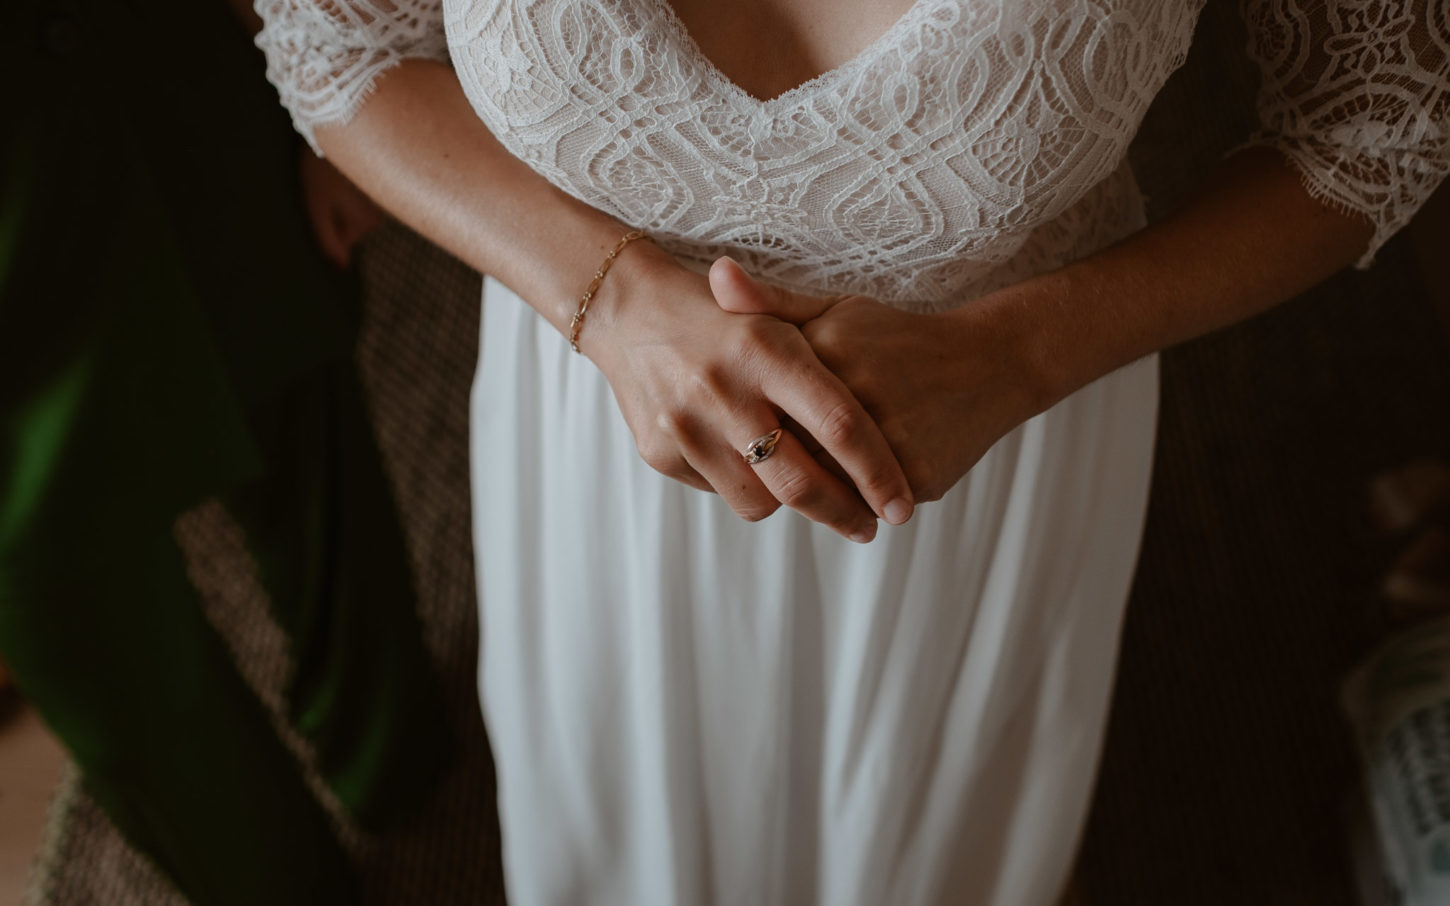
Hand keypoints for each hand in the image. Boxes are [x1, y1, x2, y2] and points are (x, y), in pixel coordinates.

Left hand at [298, 147, 384, 268]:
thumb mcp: (316, 206)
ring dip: (347, 192)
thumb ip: (328, 240)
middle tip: (325, 183)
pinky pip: (368, 188)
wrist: (339, 122)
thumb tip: (340, 267)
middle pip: (355, 222)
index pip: (344, 238)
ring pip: (362, 205)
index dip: (326, 222)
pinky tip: (346, 164)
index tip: (319, 199)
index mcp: (366, 223)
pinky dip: (355, 180)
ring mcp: (387, 195)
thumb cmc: (321, 166)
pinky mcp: (387, 176)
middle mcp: (384, 211)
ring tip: (335, 170)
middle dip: (338, 208)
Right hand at [581, 244, 915, 540]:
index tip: (901, 505)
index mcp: (764, 350)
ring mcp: (685, 425)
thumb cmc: (722, 317)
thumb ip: (832, 355)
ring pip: (760, 500)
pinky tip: (750, 458)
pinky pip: (720, 492)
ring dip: (789, 498)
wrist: (627, 309)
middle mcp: (723, 390)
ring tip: (806, 481)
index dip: (876, 473)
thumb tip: (883, 413)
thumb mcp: (776, 313)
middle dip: (843, 513)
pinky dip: (743, 483)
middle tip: (870, 525)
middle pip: (800, 480)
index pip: (838, 425)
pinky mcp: (659, 452)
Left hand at [709, 257, 1047, 502]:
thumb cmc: (897, 338)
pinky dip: (852, 506)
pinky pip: (865, 507)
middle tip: (778, 464)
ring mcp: (887, 443)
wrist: (989, 363)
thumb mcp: (837, 311)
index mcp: (824, 357)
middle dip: (776, 467)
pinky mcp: (916, 478)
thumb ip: (771, 303)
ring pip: (825, 491)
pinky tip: (851, 494)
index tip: (751, 429)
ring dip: (813, 495)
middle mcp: (854, 399)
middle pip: (786, 457)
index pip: (758, 411)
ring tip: (816, 480)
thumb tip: (716, 274)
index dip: (750, 428)